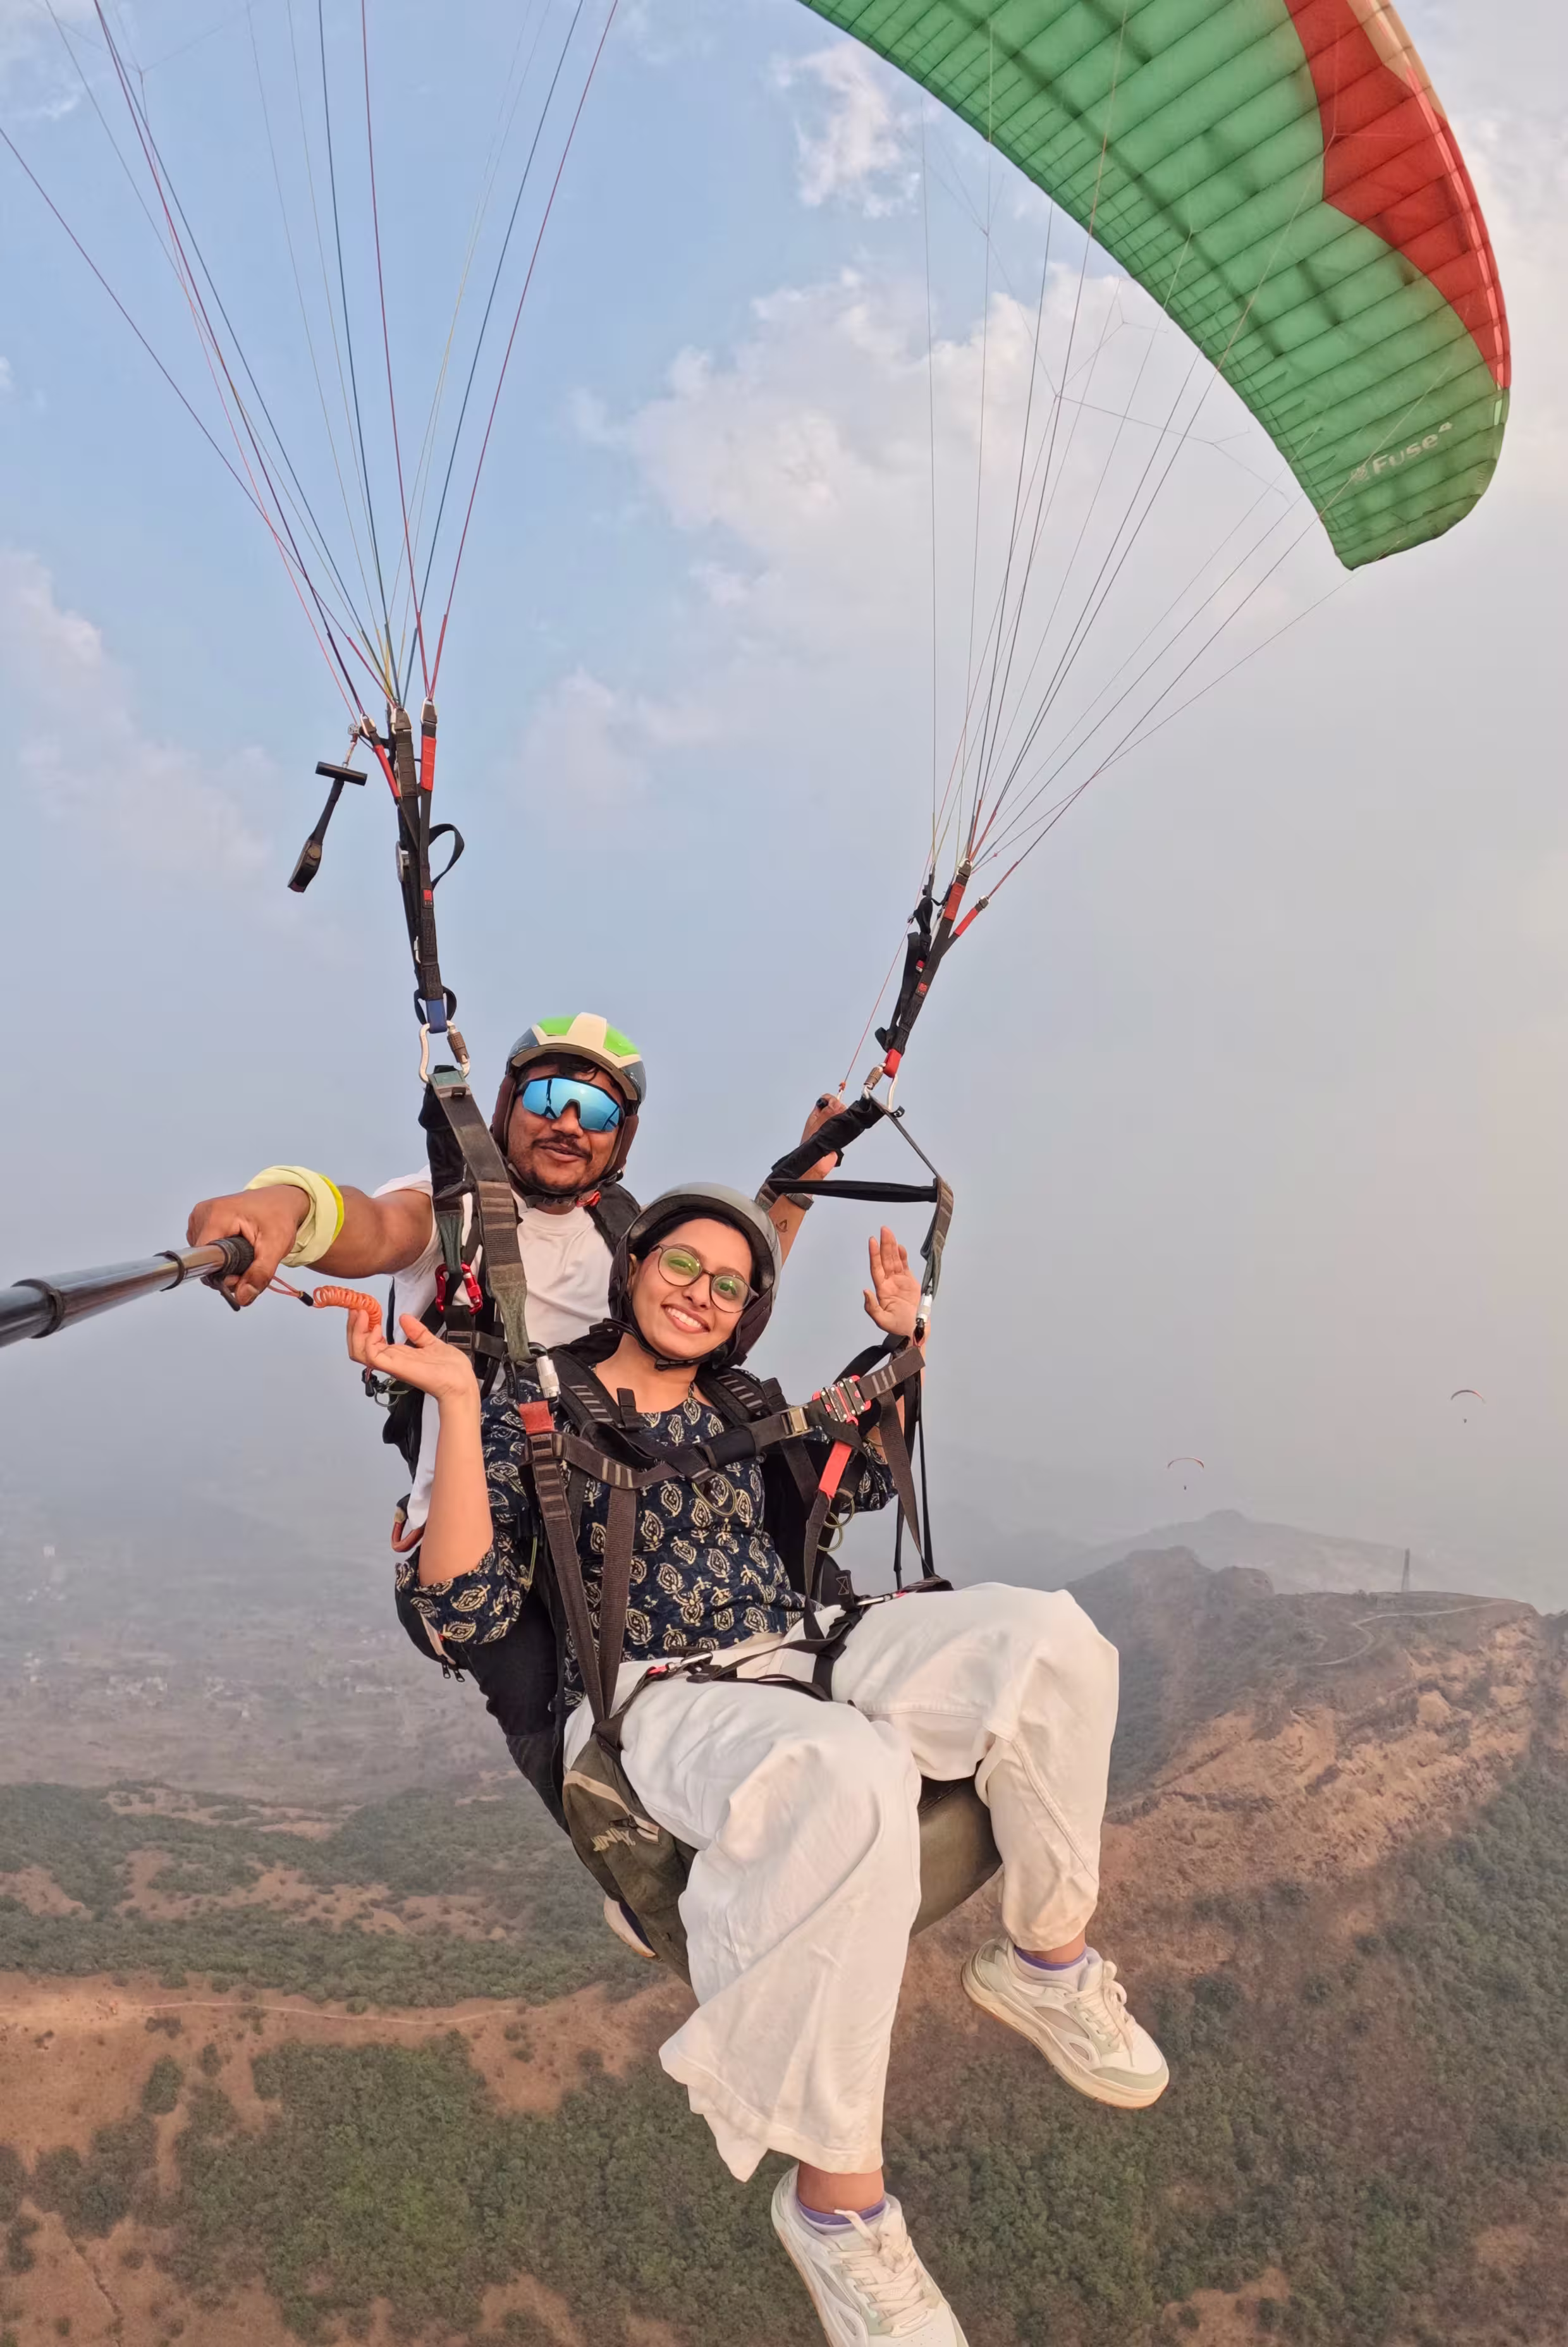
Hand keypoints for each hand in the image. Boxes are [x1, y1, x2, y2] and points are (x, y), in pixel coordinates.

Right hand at [186, 1186, 308, 1307]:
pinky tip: (235, 1246)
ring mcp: (200, 1217)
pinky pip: (205, 1247)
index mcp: (216, 1216)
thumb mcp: (276, 1246)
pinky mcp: (203, 1221)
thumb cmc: (278, 1216)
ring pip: (203, 1255)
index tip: (239, 1275)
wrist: (281, 1200)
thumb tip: (242, 1297)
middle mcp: (202, 1214)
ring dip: (223, 1263)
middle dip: (225, 1270)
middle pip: (203, 1258)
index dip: (220, 1274)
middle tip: (249, 1263)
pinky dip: (220, 1254)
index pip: (203, 1258)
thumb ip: (260, 1274)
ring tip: (244, 1250)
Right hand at [345, 1309, 479, 1412]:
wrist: (461, 1381)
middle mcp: (391, 1359)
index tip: (364, 1308)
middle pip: (358, 1347)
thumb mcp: (431, 1343)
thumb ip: (417, 1331)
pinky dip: (369, 1341)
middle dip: (353, 1326)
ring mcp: (392, 1363)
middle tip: (356, 1308)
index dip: (362, 1325)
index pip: (368, 1342)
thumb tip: (405, 1318)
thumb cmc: (450, 1369)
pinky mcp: (397, 1367)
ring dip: (356, 1331)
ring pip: (359, 1351)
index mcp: (397, 1354)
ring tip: (362, 1314)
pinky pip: (373, 1356)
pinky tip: (377, 1328)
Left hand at [798, 1092, 843, 1184]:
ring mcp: (831, 1128)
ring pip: (843, 1117)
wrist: (815, 1165)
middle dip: (840, 1111)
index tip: (836, 1106)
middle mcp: (823, 1120)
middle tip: (835, 1121)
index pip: (826, 1099)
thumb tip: (837, 1102)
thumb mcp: (819, 1124)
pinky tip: (841, 1135)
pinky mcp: (838, 1137)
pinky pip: (846, 1129)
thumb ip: (829, 1112)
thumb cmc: (810, 1147)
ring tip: (836, 1130)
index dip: (832, 1100)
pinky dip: (846, 1130)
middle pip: (837, 1107)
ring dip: (843, 1122)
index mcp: (816, 1115)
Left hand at [863, 1226, 920, 1341]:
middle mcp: (888, 1283)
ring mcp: (899, 1281)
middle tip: (884, 1229)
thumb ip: (872, 1307)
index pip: (876, 1268)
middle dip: (884, 1245)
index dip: (874, 1255)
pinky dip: (903, 1257)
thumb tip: (865, 1291)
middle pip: (885, 1260)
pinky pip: (905, 1266)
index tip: (872, 1241)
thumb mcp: (882, 1321)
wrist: (914, 1331)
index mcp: (882, 1290)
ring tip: (889, 1233)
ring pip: (894, 1261)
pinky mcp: (909, 1282)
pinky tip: (900, 1247)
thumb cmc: (898, 1328)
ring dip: (892, 1247)